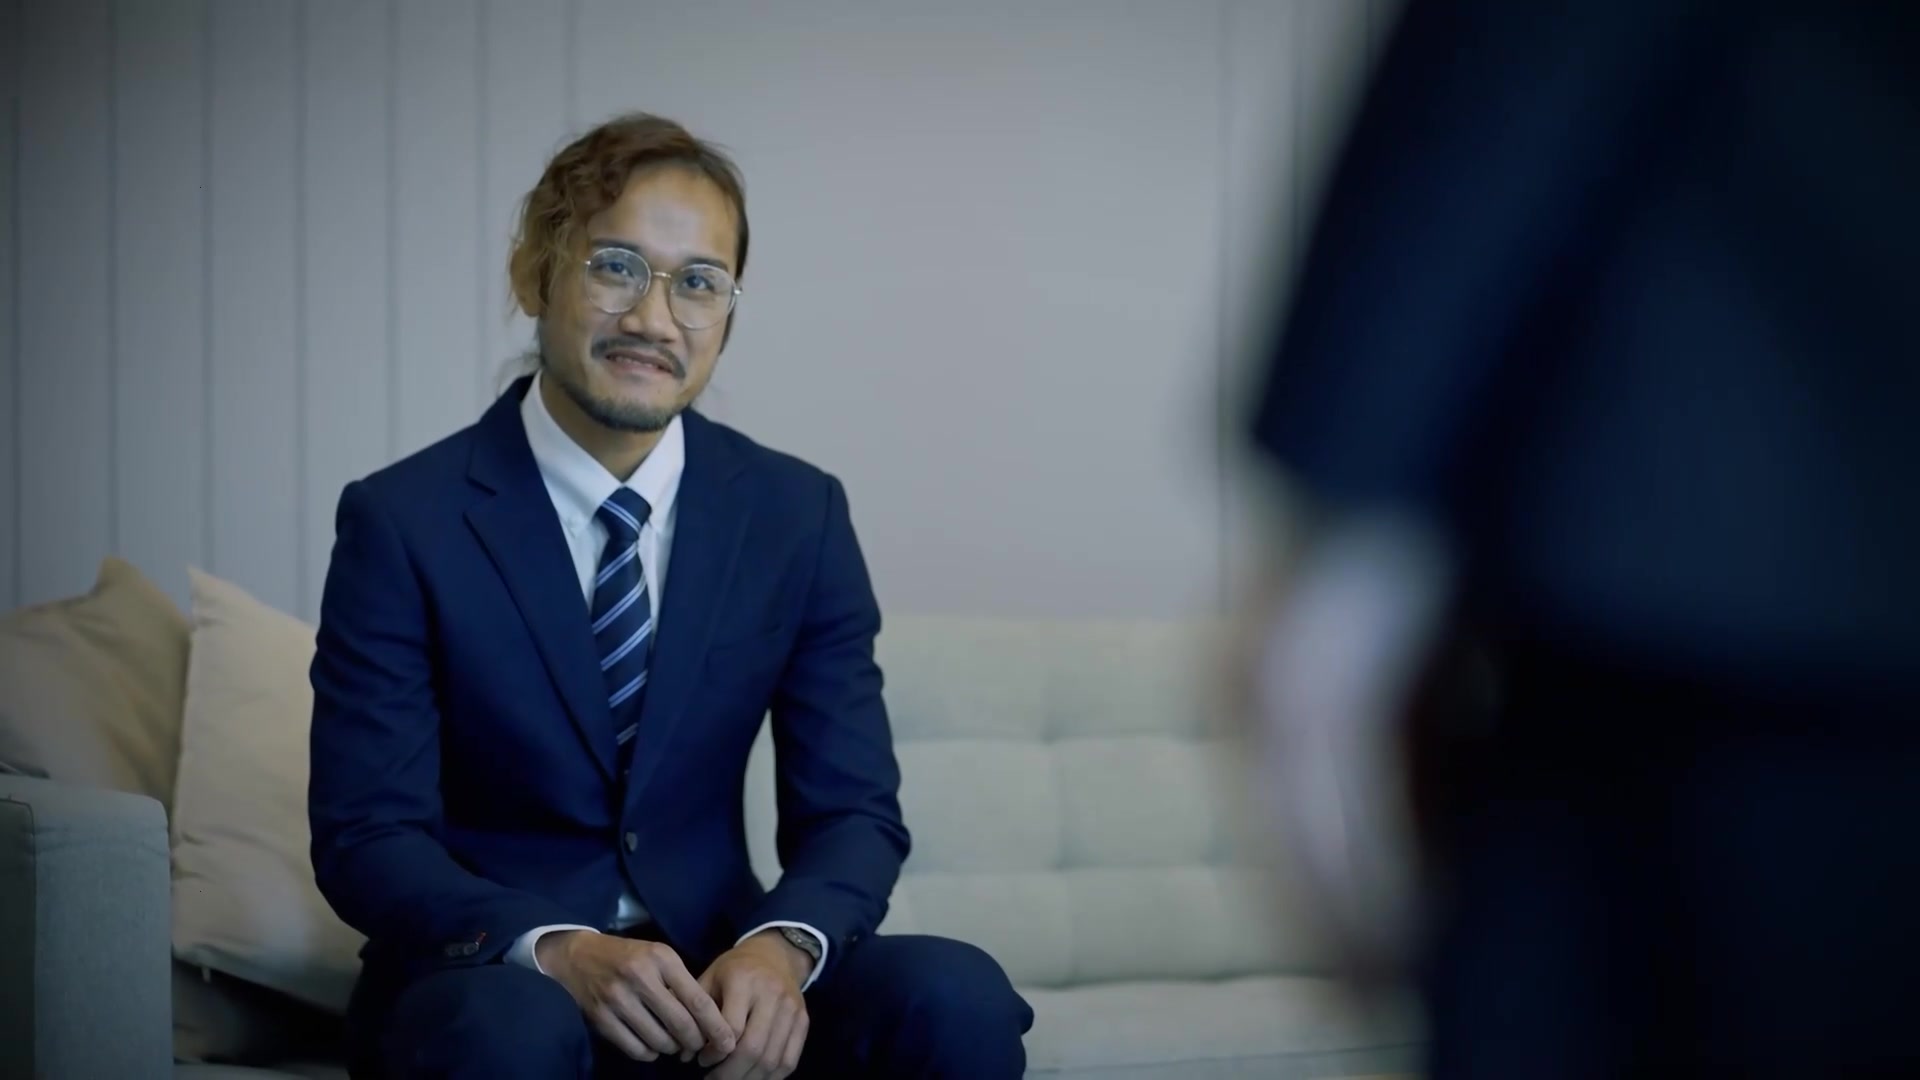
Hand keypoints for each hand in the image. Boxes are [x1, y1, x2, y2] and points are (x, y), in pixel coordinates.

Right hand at [536, 930, 736, 1064]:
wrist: (580, 956)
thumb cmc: (631, 957)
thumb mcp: (660, 956)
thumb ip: (683, 984)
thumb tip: (710, 1023)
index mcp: (661, 958)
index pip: (698, 1001)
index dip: (716, 1027)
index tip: (728, 1042)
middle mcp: (640, 977)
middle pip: (681, 1025)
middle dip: (696, 1042)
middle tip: (700, 1046)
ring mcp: (617, 998)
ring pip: (659, 1041)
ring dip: (672, 1048)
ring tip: (674, 1043)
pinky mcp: (600, 1018)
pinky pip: (636, 1049)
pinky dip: (649, 1053)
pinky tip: (652, 1044)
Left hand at [695, 931, 811, 1078]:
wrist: (774, 954)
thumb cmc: (734, 970)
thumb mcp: (709, 979)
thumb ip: (695, 1014)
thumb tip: (684, 1055)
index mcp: (743, 980)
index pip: (731, 1028)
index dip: (714, 1052)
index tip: (702, 1059)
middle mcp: (771, 993)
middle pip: (753, 1047)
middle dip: (730, 1073)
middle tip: (712, 1079)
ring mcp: (791, 1008)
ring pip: (772, 1059)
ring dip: (748, 1078)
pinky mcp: (803, 1020)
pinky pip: (789, 1060)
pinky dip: (771, 1078)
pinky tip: (752, 1077)